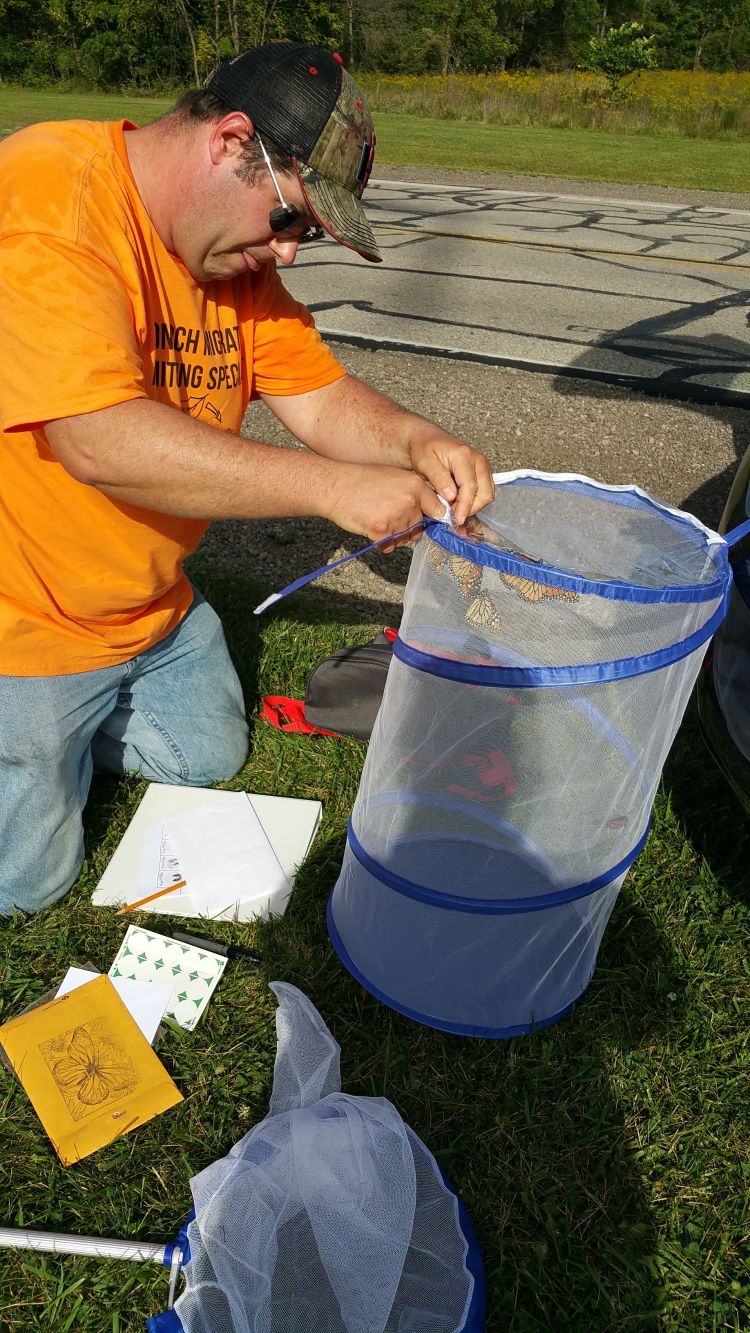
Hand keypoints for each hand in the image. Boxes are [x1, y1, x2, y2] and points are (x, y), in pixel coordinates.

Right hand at [323, 463, 447, 548]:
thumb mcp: (394, 477)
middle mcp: (409, 501)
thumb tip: (431, 510)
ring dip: (393, 535)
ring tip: (376, 518)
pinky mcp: (381, 531)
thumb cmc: (362, 481)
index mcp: (415, 485)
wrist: (335, 486)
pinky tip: (369, 526)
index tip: (429, 522)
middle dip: (407, 528)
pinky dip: (380, 542)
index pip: (437, 509)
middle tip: (388, 517)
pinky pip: (389, 546)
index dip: (433, 517)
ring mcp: (395, 517)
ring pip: (404, 538)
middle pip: (419, 527)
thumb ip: (413, 492)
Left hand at [408, 428, 493, 527]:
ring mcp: (483, 466)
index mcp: (464, 456)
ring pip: (488, 494)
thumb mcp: (425, 463)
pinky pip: (485, 491)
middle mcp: (478, 460)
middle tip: (452, 516)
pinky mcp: (483, 472)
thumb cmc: (424, 449)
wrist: (428, 439)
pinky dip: (474, 501)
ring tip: (454, 509)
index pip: (470, 487)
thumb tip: (452, 496)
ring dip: (473, 506)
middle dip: (471, 508)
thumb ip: (439, 479)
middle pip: (485, 493)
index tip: (456, 519)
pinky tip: (459, 504)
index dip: (464, 506)